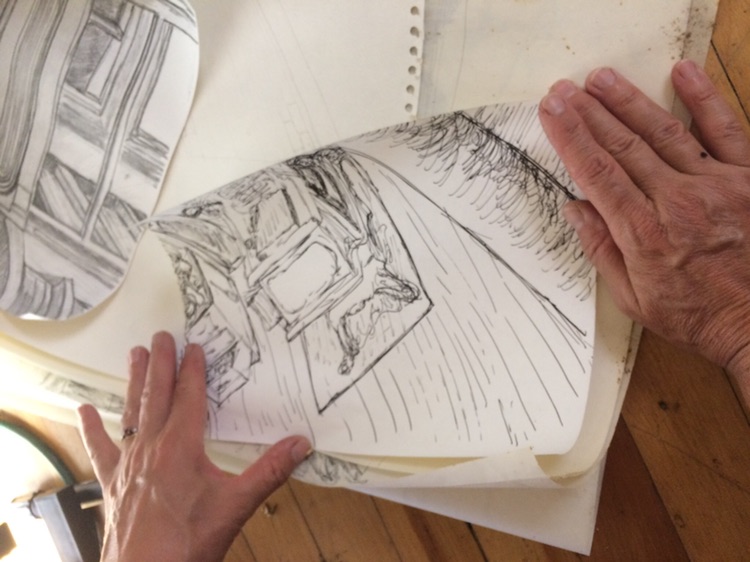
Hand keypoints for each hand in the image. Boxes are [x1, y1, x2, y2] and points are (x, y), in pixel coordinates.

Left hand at [77, 332, 310, 561]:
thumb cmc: (188, 542)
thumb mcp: (237, 505)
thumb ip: (270, 471)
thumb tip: (301, 443)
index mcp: (180, 446)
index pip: (188, 396)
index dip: (192, 369)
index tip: (194, 346)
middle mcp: (150, 447)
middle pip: (156, 395)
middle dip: (160, 363)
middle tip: (160, 335)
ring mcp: (127, 465)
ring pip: (130, 413)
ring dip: (133, 382)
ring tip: (134, 355)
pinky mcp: (112, 484)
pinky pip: (100, 449)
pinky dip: (92, 428)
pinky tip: (82, 410)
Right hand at [538, 61, 749, 401]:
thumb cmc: (693, 314)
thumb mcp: (632, 297)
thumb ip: (601, 249)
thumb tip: (575, 208)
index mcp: (643, 233)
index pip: (597, 172)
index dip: (571, 138)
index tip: (552, 112)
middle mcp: (677, 201)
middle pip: (624, 146)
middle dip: (589, 114)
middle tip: (564, 89)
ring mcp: (715, 184)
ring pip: (664, 132)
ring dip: (629, 102)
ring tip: (602, 78)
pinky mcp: (746, 177)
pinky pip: (725, 129)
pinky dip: (704, 99)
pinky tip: (682, 72)